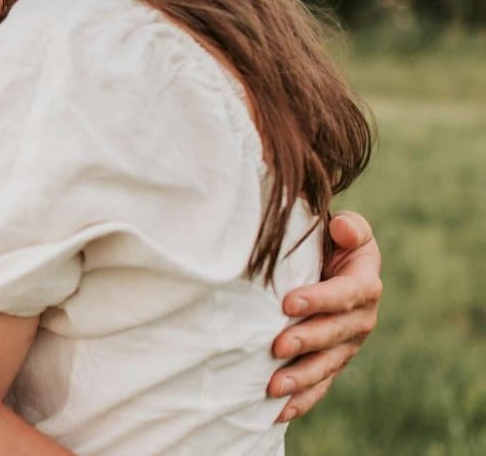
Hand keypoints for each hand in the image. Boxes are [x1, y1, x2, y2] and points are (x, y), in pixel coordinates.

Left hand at [267, 211, 381, 421]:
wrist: (326, 264)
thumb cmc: (330, 242)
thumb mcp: (345, 229)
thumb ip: (350, 227)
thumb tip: (342, 227)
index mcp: (364, 283)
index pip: (346, 293)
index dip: (320, 299)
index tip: (287, 303)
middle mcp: (361, 318)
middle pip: (336, 333)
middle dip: (307, 341)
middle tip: (277, 345)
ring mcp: (347, 345)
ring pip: (327, 365)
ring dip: (301, 377)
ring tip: (273, 386)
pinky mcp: (332, 362)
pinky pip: (320, 385)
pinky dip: (301, 400)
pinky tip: (279, 412)